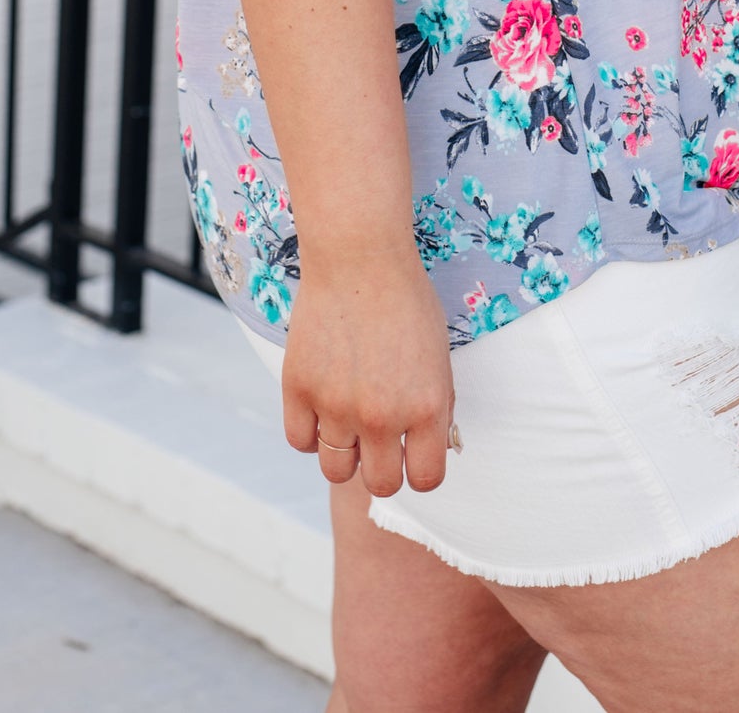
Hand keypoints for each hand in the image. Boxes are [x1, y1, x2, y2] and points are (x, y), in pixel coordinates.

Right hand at [280, 246, 455, 497]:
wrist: (360, 254)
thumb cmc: (406, 299)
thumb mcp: (439, 357)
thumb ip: (433, 409)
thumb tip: (425, 450)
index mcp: (428, 408)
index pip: (425, 480)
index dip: (419, 469)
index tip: (412, 454)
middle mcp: (383, 416)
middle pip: (380, 484)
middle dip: (382, 467)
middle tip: (378, 439)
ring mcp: (337, 405)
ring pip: (336, 470)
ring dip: (344, 453)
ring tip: (347, 421)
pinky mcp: (298, 388)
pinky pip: (300, 441)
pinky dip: (310, 431)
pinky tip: (321, 405)